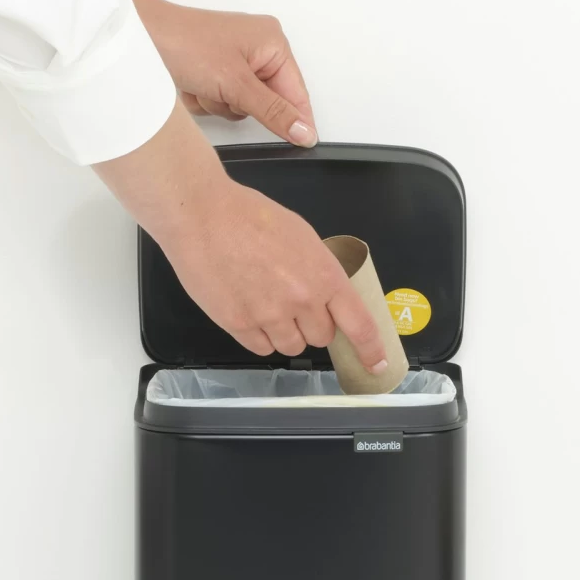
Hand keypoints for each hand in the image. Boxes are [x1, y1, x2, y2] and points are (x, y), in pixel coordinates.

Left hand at [129, 0, 317, 147]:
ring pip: (241, 108)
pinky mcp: (214, 73)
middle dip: (240, 104)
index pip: (296, 92)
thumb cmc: (185, 43)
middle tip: (223, 90)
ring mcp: (234, 62)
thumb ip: (274, 112)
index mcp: (272, 42)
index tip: (303, 144)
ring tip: (202, 84)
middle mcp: (257, 50)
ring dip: (219, 104)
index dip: (298, 120)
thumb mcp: (236, 83)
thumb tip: (304, 131)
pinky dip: (205, 101)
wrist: (141, 39)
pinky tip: (192, 85)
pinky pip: (221, 104)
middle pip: (268, 103)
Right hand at [161, 180, 386, 363]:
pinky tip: (249, 310)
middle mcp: (302, 300)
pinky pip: (261, 348)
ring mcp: (270, 315)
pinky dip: (260, 336)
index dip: (370, 349)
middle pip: (321, 338)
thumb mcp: (302, 237)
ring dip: (285, 333)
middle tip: (293, 303)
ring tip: (266, 303)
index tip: (377, 364)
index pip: (358, 324)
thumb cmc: (250, 216)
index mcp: (324, 275)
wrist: (203, 215)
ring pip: (291, 347)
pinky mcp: (239, 324)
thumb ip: (319, 272)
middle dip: (312, 325)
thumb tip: (325, 297)